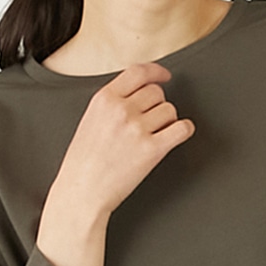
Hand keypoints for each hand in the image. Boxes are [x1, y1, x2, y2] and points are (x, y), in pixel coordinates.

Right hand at [55, 62, 195, 217]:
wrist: (82, 193)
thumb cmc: (82, 164)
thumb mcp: (90, 121)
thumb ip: (112, 104)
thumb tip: (138, 95)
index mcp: (104, 99)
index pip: (138, 72)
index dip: (156, 72)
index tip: (164, 76)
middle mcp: (122, 110)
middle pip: (157, 92)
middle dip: (157, 105)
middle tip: (150, 121)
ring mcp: (137, 129)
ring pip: (170, 110)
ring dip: (168, 121)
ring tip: (154, 135)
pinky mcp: (152, 149)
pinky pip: (182, 129)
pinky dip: (184, 130)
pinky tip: (176, 135)